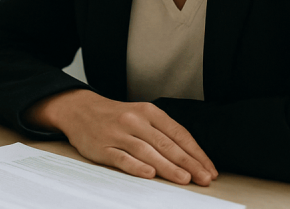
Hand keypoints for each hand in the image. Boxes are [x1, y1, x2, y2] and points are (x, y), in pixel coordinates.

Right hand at [24, 89, 216, 185]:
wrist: (79, 109)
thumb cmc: (116, 116)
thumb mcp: (141, 115)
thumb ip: (163, 133)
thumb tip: (191, 157)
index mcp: (148, 112)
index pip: (178, 133)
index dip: (196, 153)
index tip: (209, 169)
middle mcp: (134, 121)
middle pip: (166, 144)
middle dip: (188, 163)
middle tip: (203, 178)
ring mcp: (118, 134)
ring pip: (147, 152)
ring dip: (167, 167)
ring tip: (184, 179)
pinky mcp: (103, 147)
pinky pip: (122, 158)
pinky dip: (136, 166)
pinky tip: (149, 174)